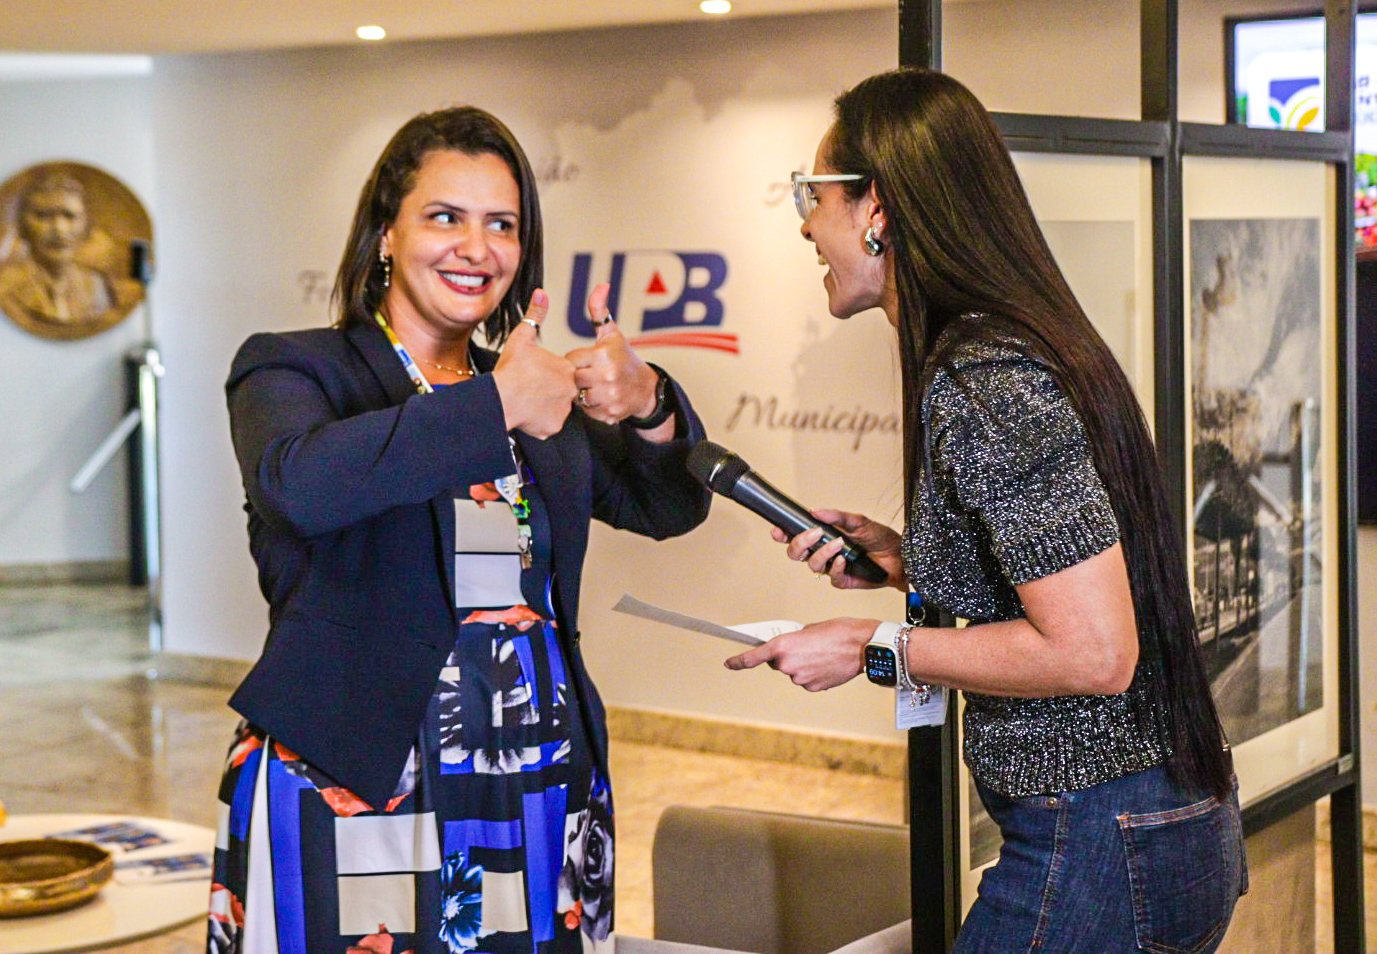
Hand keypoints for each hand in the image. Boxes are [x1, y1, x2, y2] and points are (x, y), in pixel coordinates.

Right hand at [492, 289, 577, 438]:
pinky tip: (526, 414)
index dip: (546, 372)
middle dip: (547, 390)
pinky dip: (539, 422)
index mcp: (566, 369)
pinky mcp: (554, 427)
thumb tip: (541, 293)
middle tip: (528, 388)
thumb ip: (535, 315)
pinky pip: (549, 424)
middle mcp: (571, 390)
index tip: (533, 373)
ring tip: (526, 400)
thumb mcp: (522, 337)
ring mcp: (563, 411)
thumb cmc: (510, 368)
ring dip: (544, 406)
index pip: (562, 372)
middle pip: (561, 390)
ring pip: (556, 408)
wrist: (500, 398)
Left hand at [564, 283, 659, 425]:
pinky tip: (601, 397)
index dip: (577, 361)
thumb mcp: (612, 334)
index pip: (571, 359)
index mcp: (604, 355)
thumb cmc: (625, 358)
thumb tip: (601, 285)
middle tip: (590, 374)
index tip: (588, 360)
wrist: (646, 389)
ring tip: (595, 385)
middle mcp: (607, 376)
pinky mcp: (609, 413)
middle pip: (573, 379)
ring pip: (579, 397)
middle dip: (579, 377)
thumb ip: (599, 310)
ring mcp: (609, 396)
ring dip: (584, 393)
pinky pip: (588, 411)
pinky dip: (592, 407)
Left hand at [724, 618, 876, 690]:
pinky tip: (826, 665)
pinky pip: (806, 681)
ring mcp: (799, 678)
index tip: (729, 664)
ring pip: (794, 672)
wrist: (862, 646)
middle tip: (806, 647)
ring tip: (822, 654)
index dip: (739, 661)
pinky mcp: (812, 687)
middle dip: (787, 656)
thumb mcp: (809, 629)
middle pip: (778, 663)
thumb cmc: (838, 631)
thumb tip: (790, 650)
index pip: (753, 657)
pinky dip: (813, 674)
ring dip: (802, 665)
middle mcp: (787, 664)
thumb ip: (793, 641)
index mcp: (783, 645)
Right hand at [773, 509, 905, 589]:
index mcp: (823, 537)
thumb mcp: (858, 521)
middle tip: (814, 534)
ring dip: (822, 553)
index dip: (784, 534)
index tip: (779, 530)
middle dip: (800, 543)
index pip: (796, 536)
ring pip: (812, 565)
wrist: (900, 556)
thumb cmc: (880, 538)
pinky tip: (844, 559)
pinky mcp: (842, 580)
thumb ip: (836, 517)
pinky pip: (830, 577)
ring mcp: (832, 567)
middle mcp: (824, 552)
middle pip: (796, 553)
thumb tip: (815, 511)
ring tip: (839, 543)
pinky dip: (835, 567)